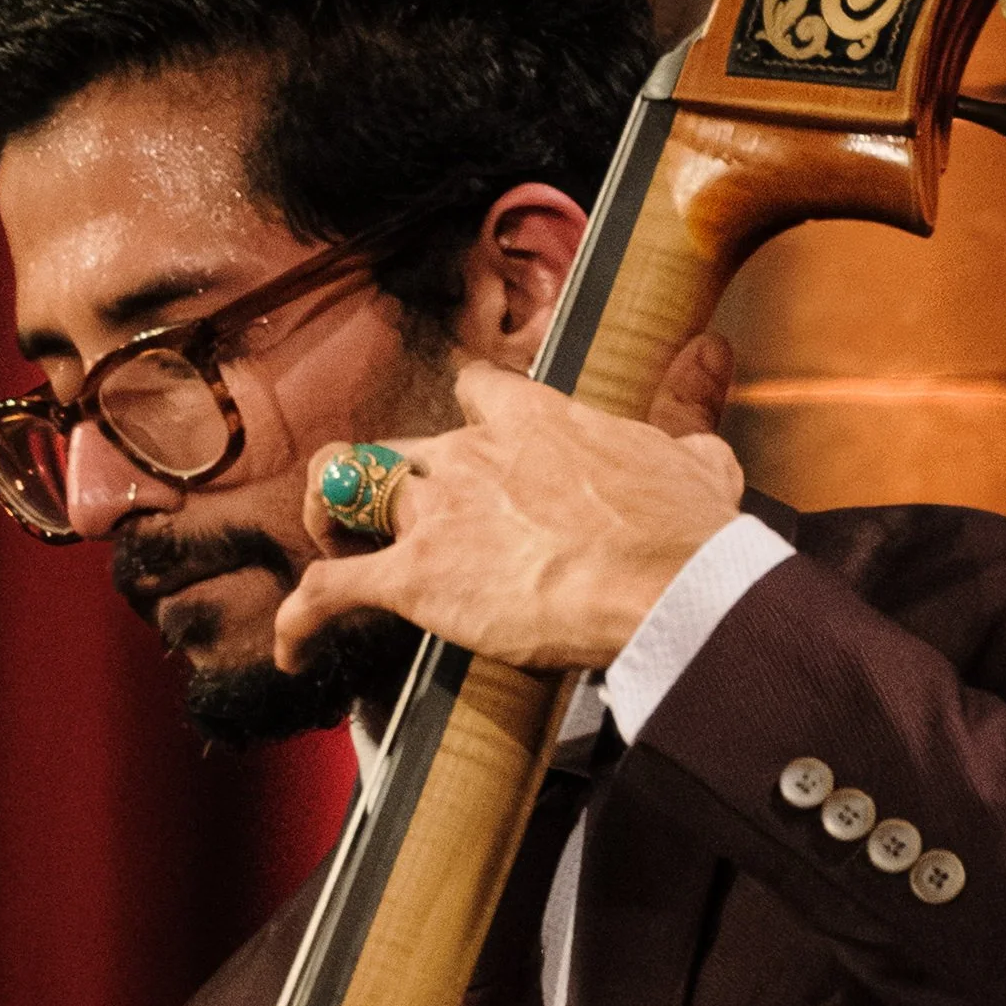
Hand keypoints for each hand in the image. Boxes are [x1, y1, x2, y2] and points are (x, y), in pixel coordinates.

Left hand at [275, 335, 742, 671]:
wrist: (666, 583)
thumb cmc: (682, 529)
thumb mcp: (694, 454)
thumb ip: (687, 404)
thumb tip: (712, 357)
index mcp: (533, 419)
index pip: (476, 391)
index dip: (471, 418)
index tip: (479, 441)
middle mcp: (471, 455)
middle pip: (403, 449)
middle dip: (398, 480)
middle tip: (410, 519)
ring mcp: (436, 515)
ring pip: (353, 497)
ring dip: (336, 520)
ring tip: (335, 545)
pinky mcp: (414, 579)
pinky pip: (330, 589)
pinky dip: (303, 618)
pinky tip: (293, 647)